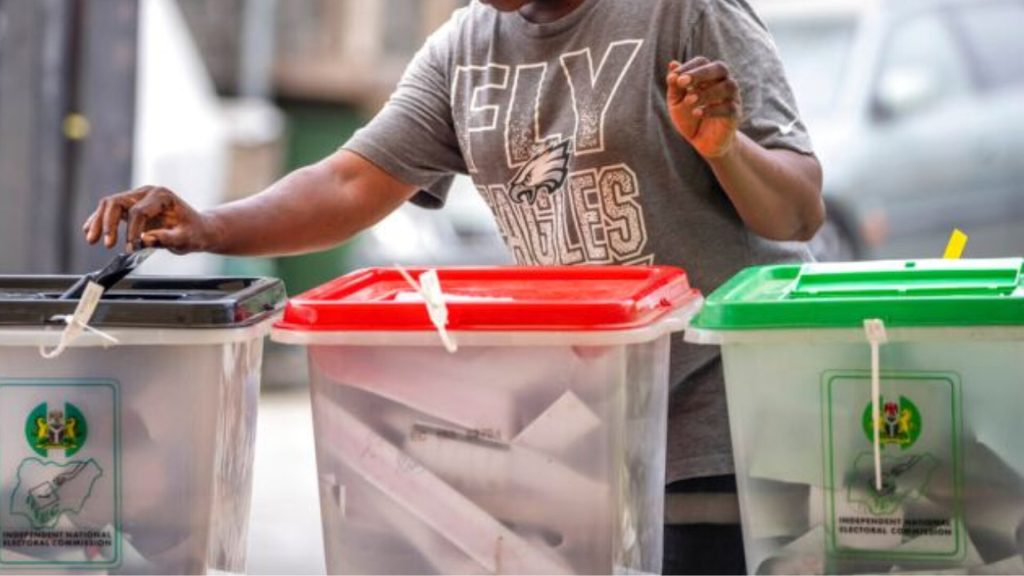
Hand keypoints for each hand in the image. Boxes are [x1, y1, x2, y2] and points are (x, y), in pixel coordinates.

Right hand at [83, 186, 215, 253]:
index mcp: (161, 196)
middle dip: (108, 223)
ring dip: (98, 222)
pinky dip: (100, 221)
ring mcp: (137, 198)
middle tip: (105, 243)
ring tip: (91, 239)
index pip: (139, 211)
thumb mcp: (186, 239)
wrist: (198, 229)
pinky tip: (90, 232)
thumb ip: (167, 239)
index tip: (131, 248)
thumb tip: (145, 240)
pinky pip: (111, 212)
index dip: (132, 230)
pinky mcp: (131, 207)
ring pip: (109, 205)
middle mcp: (147, 193)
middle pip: (117, 202)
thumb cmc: (194, 232)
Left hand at [667, 57, 741, 158]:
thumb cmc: (689, 118)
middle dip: (700, 73)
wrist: (702, 142)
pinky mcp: (735, 114)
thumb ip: (674, 86)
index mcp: (708, 76)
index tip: (674, 79)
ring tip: (689, 101)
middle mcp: (723, 82)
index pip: (702, 62)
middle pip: (720, 68)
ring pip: (727, 87)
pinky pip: (729, 107)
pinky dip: (712, 109)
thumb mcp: (676, 102)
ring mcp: (732, 97)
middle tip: (682, 82)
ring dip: (706, 92)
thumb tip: (672, 64)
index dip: (689, 67)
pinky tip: (697, 113)